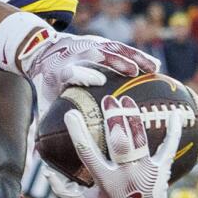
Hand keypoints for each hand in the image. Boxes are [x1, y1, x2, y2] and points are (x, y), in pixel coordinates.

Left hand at [20, 32, 155, 112]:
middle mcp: (76, 54)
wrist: (43, 50)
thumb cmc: (48, 84)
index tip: (99, 80)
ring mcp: (90, 45)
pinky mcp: (101, 42)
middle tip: (132, 71)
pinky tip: (155, 66)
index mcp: (61, 70)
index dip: (84, 73)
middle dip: (115, 60)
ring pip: (113, 48)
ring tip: (153, 68)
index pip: (72, 70)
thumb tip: (42, 154)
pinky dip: (138, 56)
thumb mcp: (45, 100)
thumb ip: (47, 121)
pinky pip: (121, 48)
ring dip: (133, 56)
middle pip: (97, 53)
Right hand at [50, 95, 182, 197]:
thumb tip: (46, 169)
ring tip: (127, 99)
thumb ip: (64, 188)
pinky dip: (173, 131)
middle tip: (109, 100)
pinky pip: (169, 148)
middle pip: (120, 142)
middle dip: (114, 119)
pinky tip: (175, 114)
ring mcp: (146, 173)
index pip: (88, 153)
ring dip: (134, 119)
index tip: (71, 113)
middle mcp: (126, 176)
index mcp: (105, 182)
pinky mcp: (161, 172)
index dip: (79, 132)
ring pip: (141, 141)